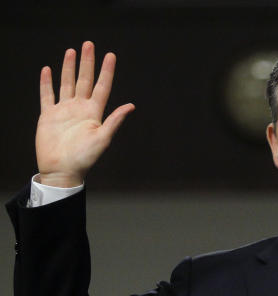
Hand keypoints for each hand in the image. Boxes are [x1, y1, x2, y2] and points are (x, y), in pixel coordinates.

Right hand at [35, 41, 134, 187]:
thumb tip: (131, 106)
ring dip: (69, 68)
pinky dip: (46, 83)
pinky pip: (47, 95)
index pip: (102, 86)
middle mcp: (80, 108)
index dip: (106, 71)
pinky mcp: (49, 116)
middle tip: (89, 44)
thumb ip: (115, 121)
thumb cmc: (85, 158)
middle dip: (87, 62)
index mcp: (94, 113)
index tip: (110, 55)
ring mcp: (64, 111)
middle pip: (84, 80)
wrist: (62, 170)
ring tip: (72, 51)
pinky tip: (48, 70)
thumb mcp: (103, 138)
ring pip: (67, 83)